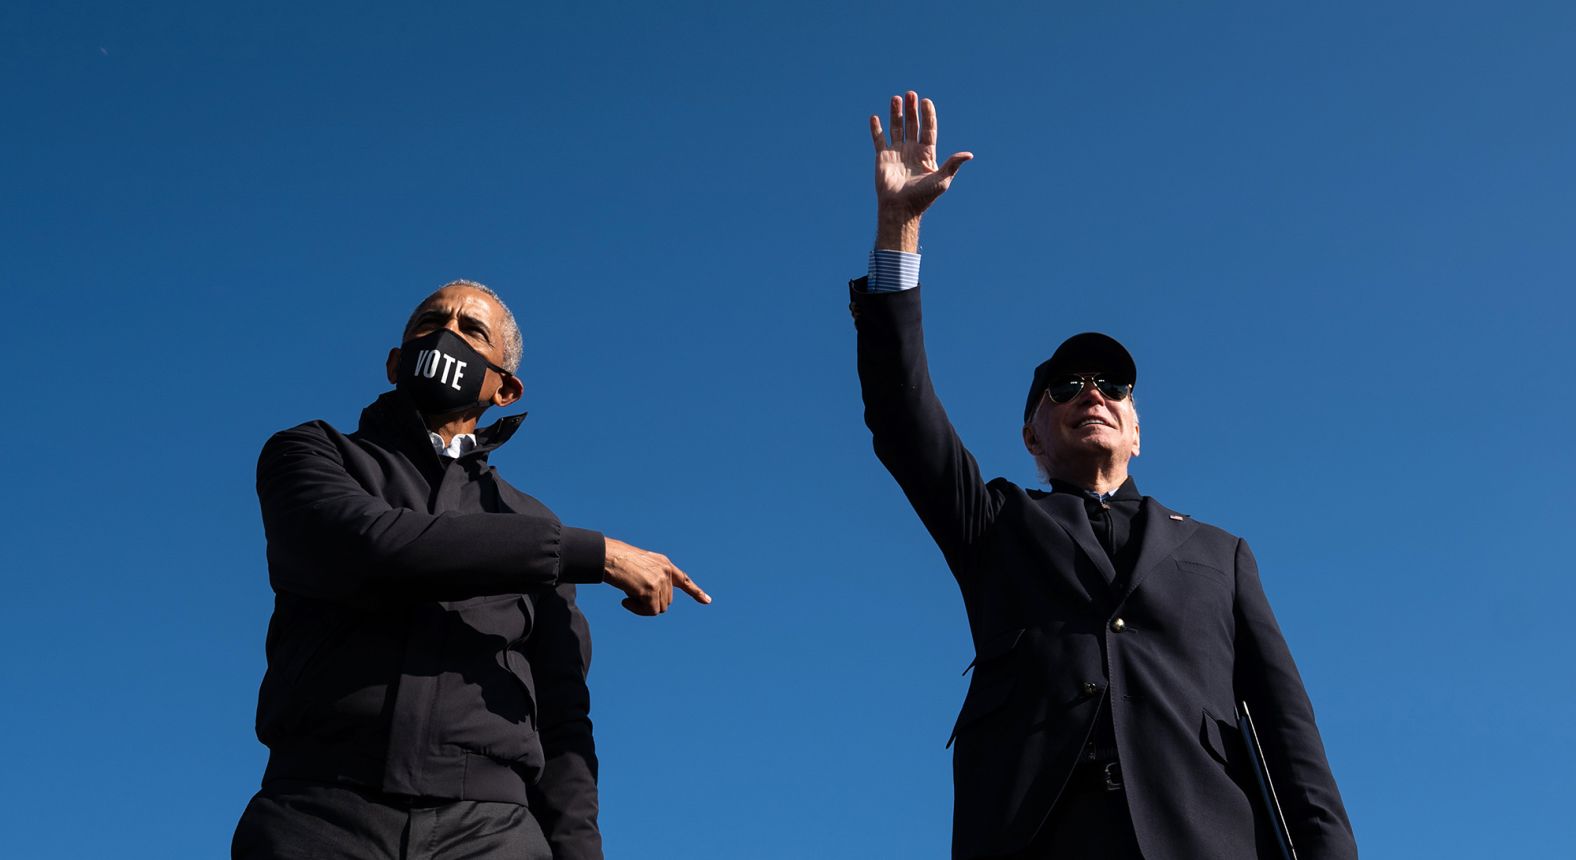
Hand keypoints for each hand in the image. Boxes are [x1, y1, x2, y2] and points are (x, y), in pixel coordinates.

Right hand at [602, 537, 710, 615]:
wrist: (608, 556)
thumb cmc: (619, 561)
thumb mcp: (642, 567)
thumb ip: (654, 580)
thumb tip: (659, 604)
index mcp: (664, 564)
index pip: (684, 579)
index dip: (695, 591)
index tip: (707, 601)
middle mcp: (666, 571)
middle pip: (666, 601)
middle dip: (650, 602)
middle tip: (632, 593)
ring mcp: (659, 581)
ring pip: (659, 608)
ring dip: (643, 607)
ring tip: (628, 594)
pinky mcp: (650, 591)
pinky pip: (651, 611)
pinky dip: (638, 610)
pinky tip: (625, 600)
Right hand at [870, 91, 972, 251]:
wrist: (900, 208)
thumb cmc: (923, 197)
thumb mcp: (942, 180)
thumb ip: (953, 164)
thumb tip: (969, 154)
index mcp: (927, 154)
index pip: (929, 129)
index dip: (928, 115)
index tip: (926, 101)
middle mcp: (912, 151)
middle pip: (913, 124)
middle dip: (912, 109)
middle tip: (911, 94)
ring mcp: (897, 153)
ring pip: (896, 128)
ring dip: (896, 113)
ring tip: (896, 98)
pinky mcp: (882, 158)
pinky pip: (878, 140)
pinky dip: (876, 129)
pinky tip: (875, 117)